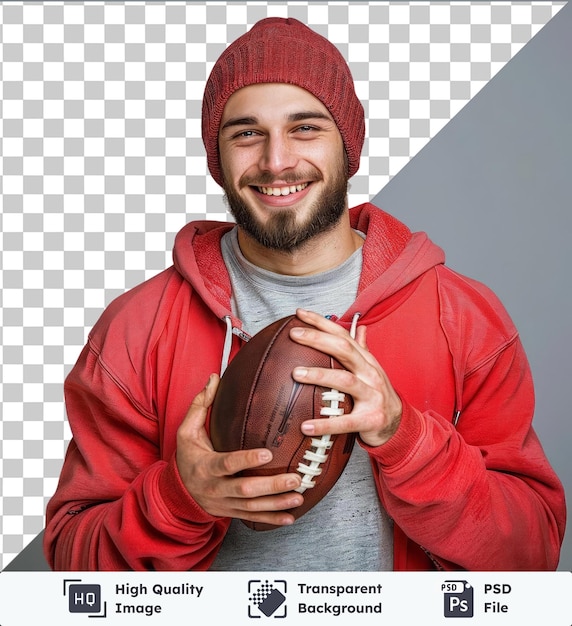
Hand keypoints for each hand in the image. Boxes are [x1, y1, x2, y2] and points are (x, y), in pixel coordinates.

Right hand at [175, 374, 302, 525]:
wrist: (175, 494)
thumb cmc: (186, 457)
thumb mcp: (186, 431)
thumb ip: (200, 405)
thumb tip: (214, 378)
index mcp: (206, 466)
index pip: (227, 464)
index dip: (247, 459)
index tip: (268, 453)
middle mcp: (215, 488)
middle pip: (245, 490)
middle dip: (272, 486)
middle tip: (295, 478)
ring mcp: (224, 503)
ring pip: (252, 508)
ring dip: (277, 503)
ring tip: (299, 496)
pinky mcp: (231, 513)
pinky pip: (253, 519)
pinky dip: (272, 519)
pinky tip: (291, 517)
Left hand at [290, 309, 402, 446]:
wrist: (399, 425)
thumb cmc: (377, 395)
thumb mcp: (371, 371)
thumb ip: (362, 350)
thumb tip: (360, 327)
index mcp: (366, 361)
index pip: (343, 335)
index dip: (322, 323)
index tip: (300, 314)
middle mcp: (370, 374)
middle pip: (344, 350)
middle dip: (318, 339)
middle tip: (294, 335)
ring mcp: (373, 396)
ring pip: (345, 381)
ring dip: (319, 375)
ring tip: (295, 374)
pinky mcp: (370, 420)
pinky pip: (345, 422)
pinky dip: (325, 424)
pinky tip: (305, 426)